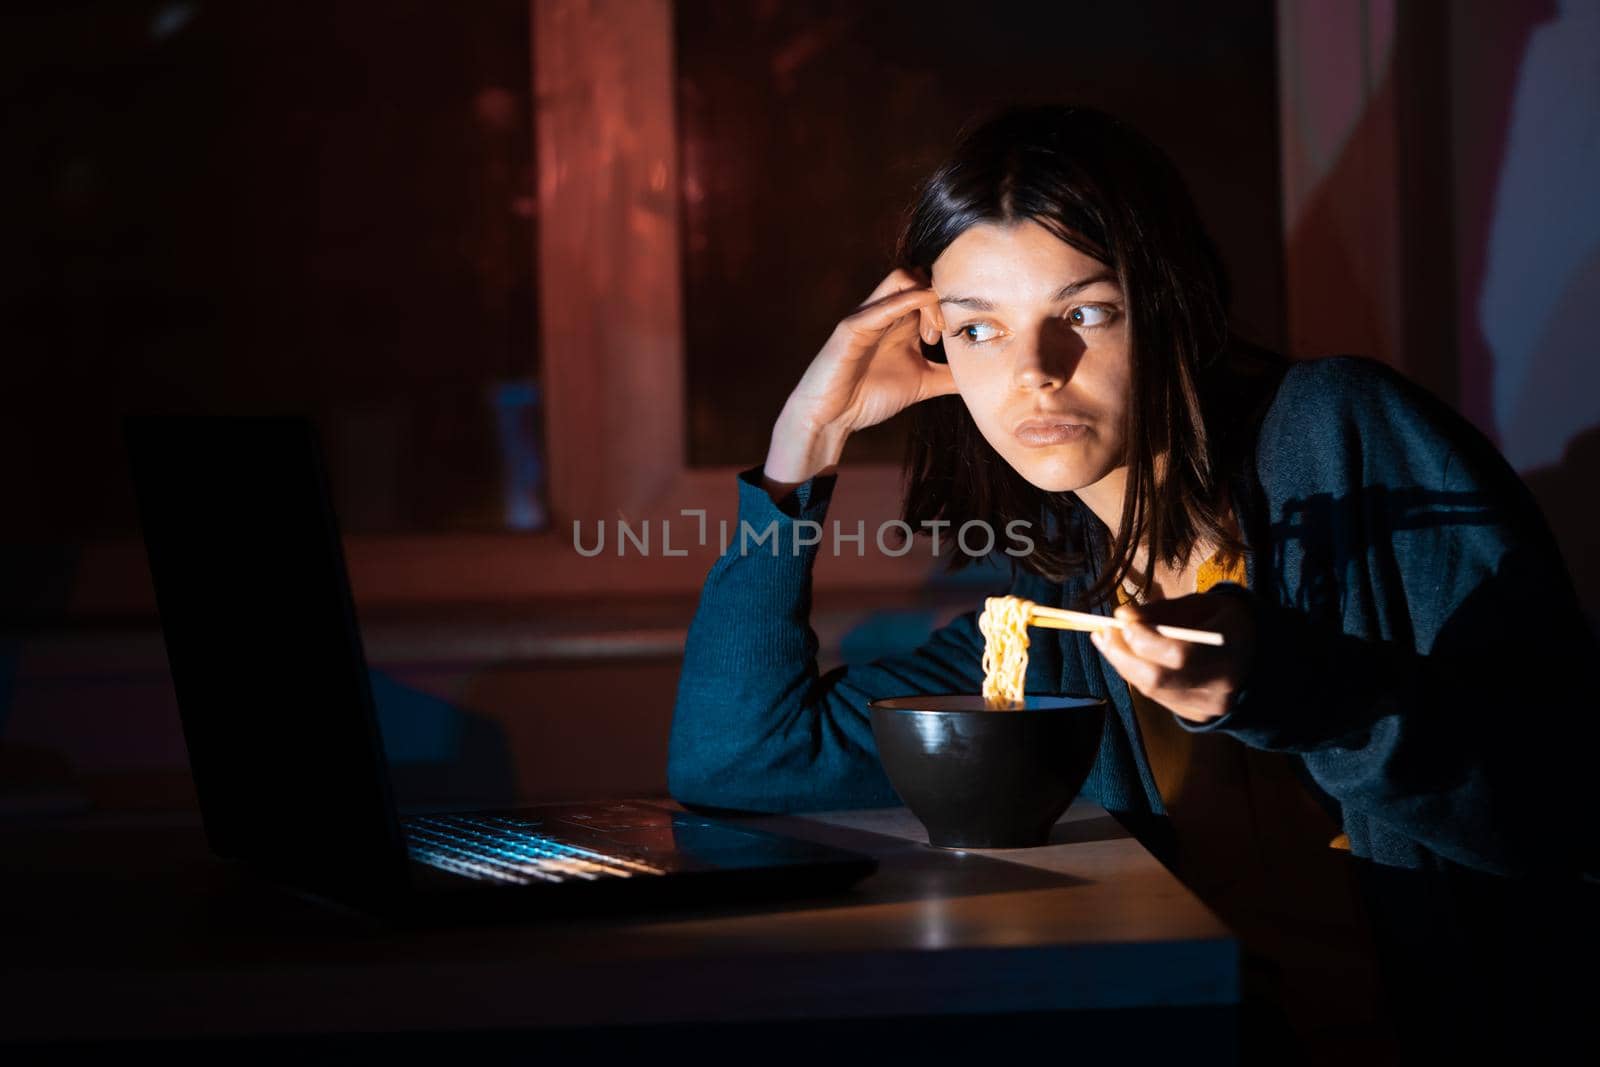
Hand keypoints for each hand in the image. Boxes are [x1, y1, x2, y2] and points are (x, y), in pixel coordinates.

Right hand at [764, 268, 955, 487]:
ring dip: (927, 299)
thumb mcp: (922, 383)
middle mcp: (886, 312)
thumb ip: (948, 376)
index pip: (932, 289)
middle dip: (942, 298)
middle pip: (922, 276)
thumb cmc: (869, 398)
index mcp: (902, 321)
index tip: (958, 335)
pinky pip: (881, 303)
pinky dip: (906, 301)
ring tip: (932, 334)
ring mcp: (868, 315)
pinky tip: (923, 318)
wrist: (830, 418)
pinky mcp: (852, 326)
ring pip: (902, 277)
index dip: (952, 304)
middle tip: (946, 333)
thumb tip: (982, 376)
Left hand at [1090, 590, 1256, 723]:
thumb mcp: (1201, 605)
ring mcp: (1208, 707)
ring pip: (1151, 690)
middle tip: (1103, 632)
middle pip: (1158, 679)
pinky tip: (1126, 656)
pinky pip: (1156, 696)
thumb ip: (1163, 612)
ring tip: (1107, 640)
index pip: (1180, 654)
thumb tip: (1123, 616)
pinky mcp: (1196, 716)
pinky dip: (1137, 675)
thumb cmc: (1226, 622)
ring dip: (1123, 664)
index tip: (1121, 618)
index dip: (1144, 638)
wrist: (1259, 658)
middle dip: (1122, 655)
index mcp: (1230, 651)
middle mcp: (1221, 686)